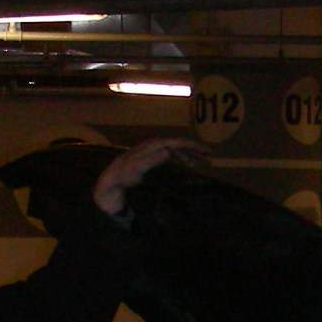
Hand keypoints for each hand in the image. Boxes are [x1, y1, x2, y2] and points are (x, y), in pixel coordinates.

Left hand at [93, 136, 208, 216]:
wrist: (112, 179)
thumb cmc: (125, 175)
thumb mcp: (138, 169)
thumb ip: (152, 160)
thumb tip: (169, 151)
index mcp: (152, 145)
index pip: (176, 142)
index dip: (191, 145)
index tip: (205, 150)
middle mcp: (154, 144)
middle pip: (178, 143)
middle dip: (194, 149)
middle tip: (209, 156)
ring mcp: (153, 149)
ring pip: (176, 148)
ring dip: (189, 154)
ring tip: (202, 161)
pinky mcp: (153, 155)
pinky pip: (171, 153)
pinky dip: (182, 157)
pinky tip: (188, 162)